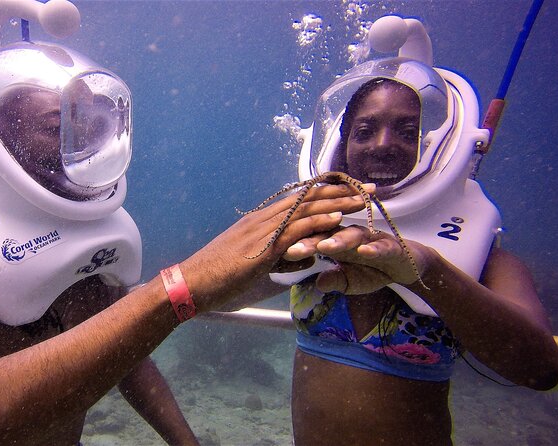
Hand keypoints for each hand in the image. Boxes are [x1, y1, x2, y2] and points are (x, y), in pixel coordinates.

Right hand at [180, 185, 367, 311]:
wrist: (191, 283)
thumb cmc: (217, 277)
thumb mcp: (254, 263)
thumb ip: (280, 256)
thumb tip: (307, 254)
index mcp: (259, 221)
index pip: (298, 200)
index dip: (324, 193)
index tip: (348, 188)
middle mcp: (262, 219)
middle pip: (307, 198)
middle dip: (339, 191)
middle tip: (367, 186)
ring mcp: (262, 231)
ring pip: (305, 210)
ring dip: (337, 202)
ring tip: (362, 197)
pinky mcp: (262, 248)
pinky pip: (295, 230)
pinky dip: (318, 222)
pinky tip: (338, 218)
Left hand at [283, 225, 431, 294]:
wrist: (406, 265)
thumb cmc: (372, 270)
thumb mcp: (349, 281)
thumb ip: (334, 280)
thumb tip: (317, 284)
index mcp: (334, 240)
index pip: (310, 240)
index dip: (293, 245)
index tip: (275, 254)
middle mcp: (350, 234)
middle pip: (326, 233)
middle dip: (308, 240)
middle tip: (291, 249)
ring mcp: (371, 238)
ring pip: (352, 235)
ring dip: (338, 240)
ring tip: (325, 247)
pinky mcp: (391, 245)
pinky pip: (380, 246)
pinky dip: (373, 248)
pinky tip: (364, 253)